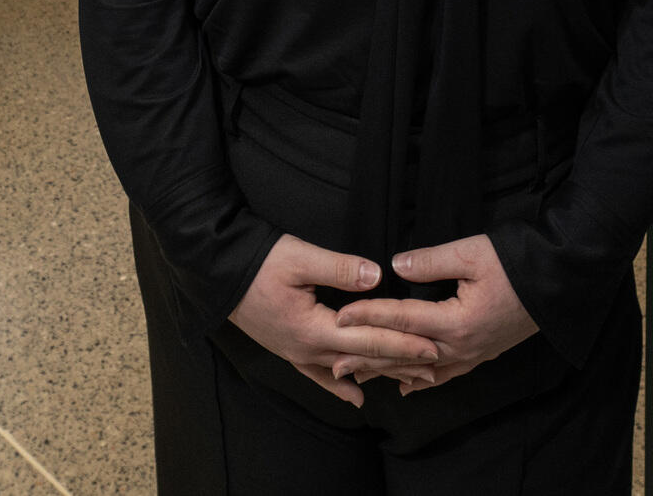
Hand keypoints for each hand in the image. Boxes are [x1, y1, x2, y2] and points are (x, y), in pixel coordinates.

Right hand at [229, 234, 441, 405]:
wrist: (219, 272)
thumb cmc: (260, 261)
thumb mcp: (300, 257)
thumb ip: (340, 268)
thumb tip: (377, 276)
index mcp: (314, 328)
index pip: (369, 339)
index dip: (403, 343)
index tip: (432, 348)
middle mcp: (307, 349)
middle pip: (363, 360)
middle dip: (399, 364)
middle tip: (433, 368)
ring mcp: (296, 353)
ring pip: (345, 370)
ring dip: (377, 373)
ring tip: (408, 380)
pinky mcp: (288, 349)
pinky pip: (317, 374)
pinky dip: (338, 386)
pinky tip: (354, 396)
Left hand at [333, 235, 538, 392]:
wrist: (559, 282)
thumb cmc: (517, 263)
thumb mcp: (473, 253)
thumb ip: (431, 261)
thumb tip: (395, 266)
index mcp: (456, 321)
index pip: (401, 319)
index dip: (369, 316)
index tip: (341, 317)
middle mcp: (461, 346)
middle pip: (405, 354)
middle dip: (368, 357)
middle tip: (334, 361)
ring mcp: (472, 355)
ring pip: (421, 370)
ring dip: (389, 372)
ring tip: (359, 376)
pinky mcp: (481, 354)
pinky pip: (445, 374)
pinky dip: (422, 380)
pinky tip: (407, 387)